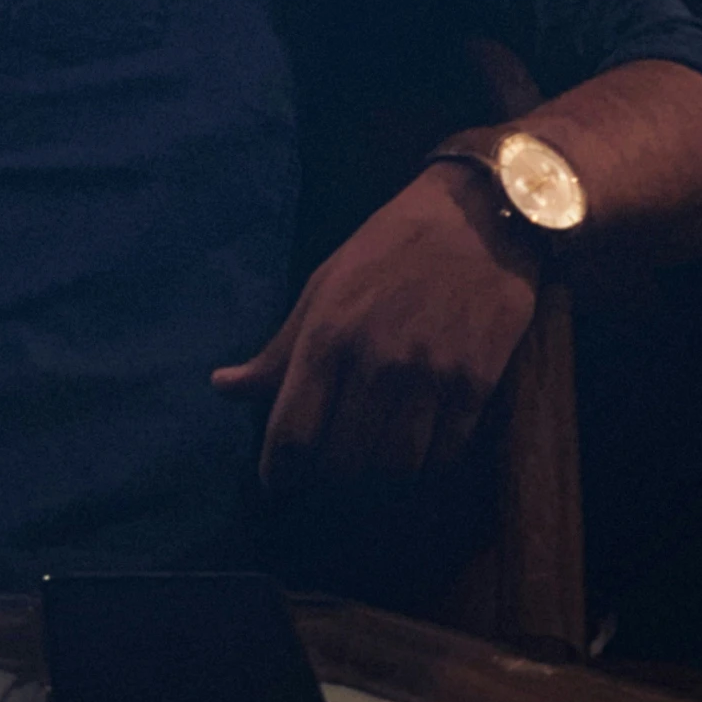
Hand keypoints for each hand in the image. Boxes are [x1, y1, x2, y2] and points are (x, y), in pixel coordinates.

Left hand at [211, 165, 536, 488]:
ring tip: (370, 458)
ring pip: (394, 466)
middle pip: (342, 459)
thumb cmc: (390, 248)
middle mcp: (376, 359)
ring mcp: (429, 375)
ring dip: (377, 473)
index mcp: (329, 332)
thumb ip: (278, 349)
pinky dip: (425, 464)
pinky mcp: (476, 385)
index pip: (294, 430)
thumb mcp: (324, 285)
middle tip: (328, 464)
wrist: (478, 218)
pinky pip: (443, 455)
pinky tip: (416, 446)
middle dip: (328, 473)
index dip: (280, 469)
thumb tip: (222, 388)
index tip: (277, 483)